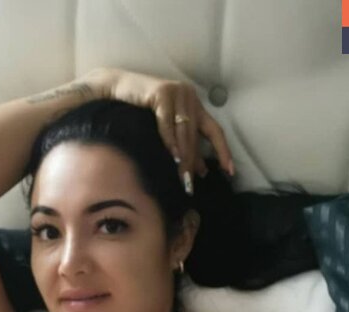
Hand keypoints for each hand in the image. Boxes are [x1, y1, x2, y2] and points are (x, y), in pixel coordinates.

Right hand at [84, 67, 233, 186]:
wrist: (118, 89)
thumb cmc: (141, 112)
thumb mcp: (169, 131)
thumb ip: (185, 146)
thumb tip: (201, 172)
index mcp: (196, 105)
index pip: (215, 131)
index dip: (223, 151)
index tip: (229, 172)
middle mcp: (190, 97)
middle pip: (196, 135)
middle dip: (194, 162)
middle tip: (191, 184)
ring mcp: (177, 93)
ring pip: (183, 131)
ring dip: (184, 156)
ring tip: (183, 178)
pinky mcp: (162, 93)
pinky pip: (167, 123)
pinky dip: (170, 141)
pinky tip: (173, 157)